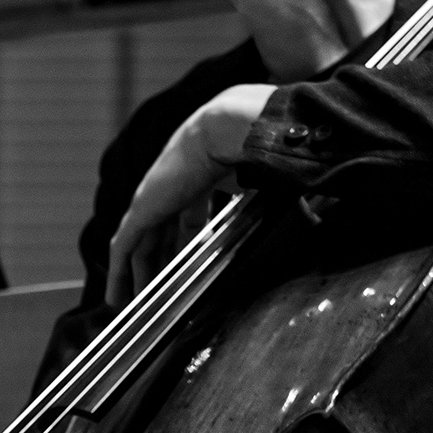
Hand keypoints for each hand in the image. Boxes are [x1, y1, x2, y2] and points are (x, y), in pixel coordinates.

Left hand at [103, 86, 270, 302]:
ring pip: (139, 247)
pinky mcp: (141, 210)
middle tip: (153, 293)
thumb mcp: (263, 181)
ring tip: (131, 304)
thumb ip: (278, 198)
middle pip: (161, 235)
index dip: (185, 244)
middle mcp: (171, 189)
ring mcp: (153, 200)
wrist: (227, 128)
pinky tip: (118, 296)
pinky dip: (118, 273)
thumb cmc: (250, 148)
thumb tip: (314, 219)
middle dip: (158, 264)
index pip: (187, 219)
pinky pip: (124, 249)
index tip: (186, 267)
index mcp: (198, 180)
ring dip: (134, 276)